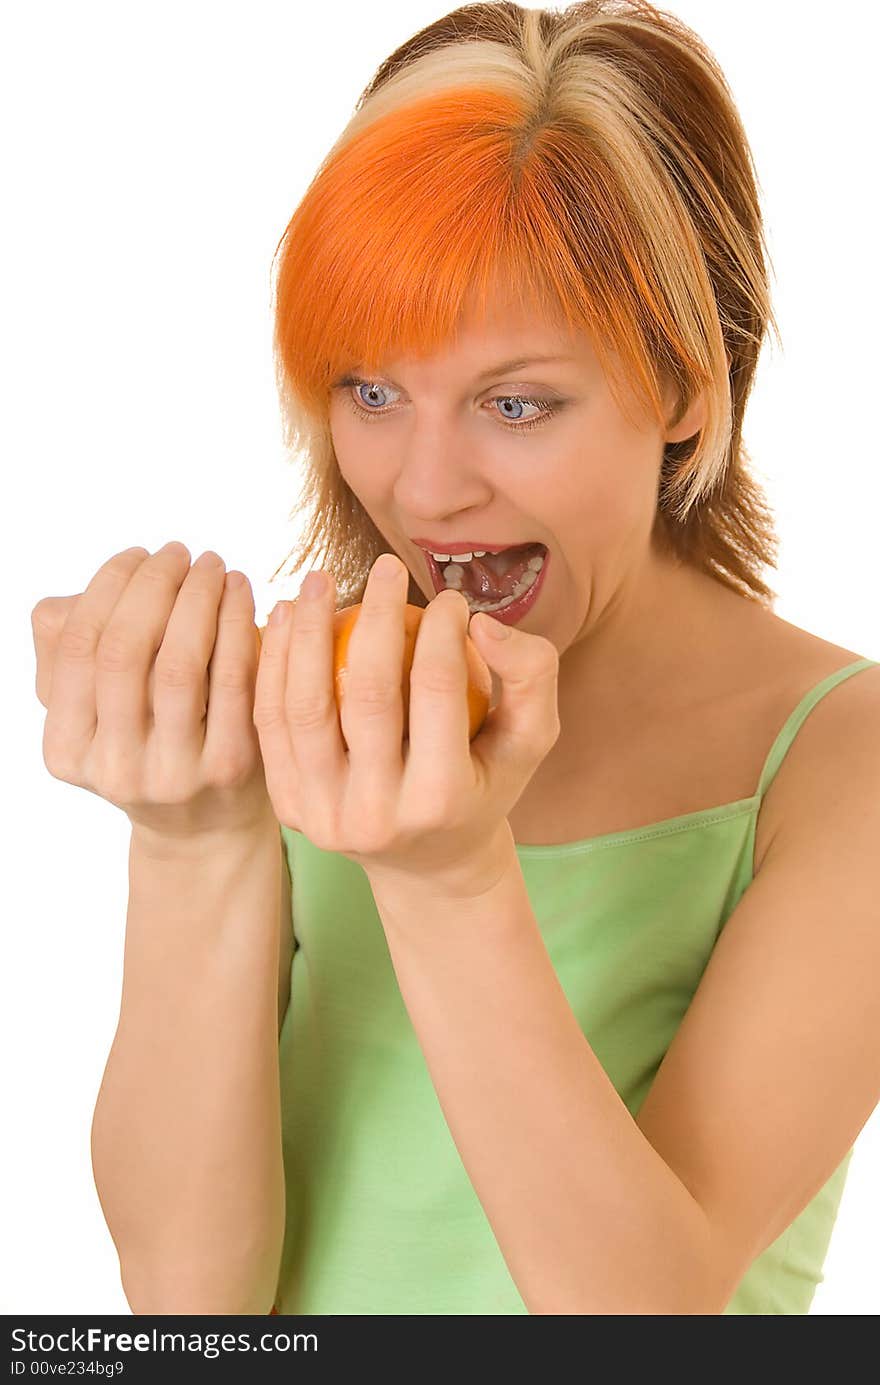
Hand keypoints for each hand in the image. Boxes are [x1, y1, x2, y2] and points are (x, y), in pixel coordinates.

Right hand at [31, 542, 275, 846]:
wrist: (204, 826)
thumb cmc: (146, 742)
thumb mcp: (96, 709)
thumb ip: (71, 650)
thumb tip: (76, 598)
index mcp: (65, 749)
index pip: (79, 647)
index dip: (108, 588)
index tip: (137, 553)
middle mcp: (113, 768)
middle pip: (126, 652)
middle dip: (155, 585)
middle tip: (181, 552)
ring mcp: (173, 774)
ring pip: (180, 665)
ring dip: (199, 598)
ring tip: (215, 565)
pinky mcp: (230, 769)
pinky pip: (235, 681)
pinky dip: (239, 625)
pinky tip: (244, 594)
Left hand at [252, 553, 560, 897]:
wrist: (427, 864)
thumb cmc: (485, 783)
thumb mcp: (529, 739)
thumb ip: (531, 675)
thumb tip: (483, 622)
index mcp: (441, 801)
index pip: (438, 693)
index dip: (444, 632)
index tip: (450, 599)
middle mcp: (378, 815)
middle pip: (368, 696)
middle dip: (377, 617)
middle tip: (385, 566)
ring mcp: (324, 817)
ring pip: (305, 708)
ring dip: (305, 633)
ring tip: (318, 580)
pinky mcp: (288, 808)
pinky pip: (273, 723)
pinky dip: (274, 665)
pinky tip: (284, 616)